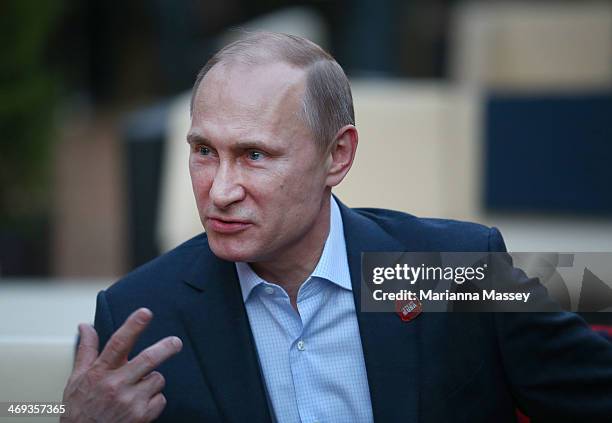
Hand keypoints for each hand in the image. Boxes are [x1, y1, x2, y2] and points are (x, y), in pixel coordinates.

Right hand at [61, 308, 182, 422]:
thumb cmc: (79, 409)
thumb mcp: (76, 378)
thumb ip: (86, 350)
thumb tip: (85, 325)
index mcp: (99, 373)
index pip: (117, 344)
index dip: (133, 326)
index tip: (145, 313)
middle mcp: (115, 386)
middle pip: (147, 359)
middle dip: (166, 348)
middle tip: (176, 342)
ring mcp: (129, 402)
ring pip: (157, 379)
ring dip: (153, 380)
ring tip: (137, 389)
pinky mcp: (141, 416)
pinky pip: (161, 399)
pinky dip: (155, 399)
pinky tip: (140, 405)